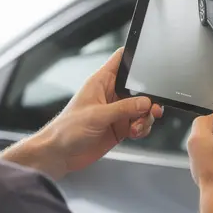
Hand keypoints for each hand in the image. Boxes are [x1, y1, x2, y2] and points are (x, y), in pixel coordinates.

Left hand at [5, 48, 163, 178]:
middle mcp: (111, 95)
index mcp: (101, 82)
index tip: (151, 63)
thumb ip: (123, 108)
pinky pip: (139, 124)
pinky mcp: (120, 127)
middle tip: (152, 108)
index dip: (135, 57)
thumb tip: (145, 102)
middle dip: (149, 98)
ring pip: (142, 108)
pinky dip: (142, 129)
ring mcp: (116, 112)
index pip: (121, 60)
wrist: (60, 154)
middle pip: (139, 88)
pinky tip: (135, 133)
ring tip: (138, 127)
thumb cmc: (67, 130)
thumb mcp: (97, 116)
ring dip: (146, 117)